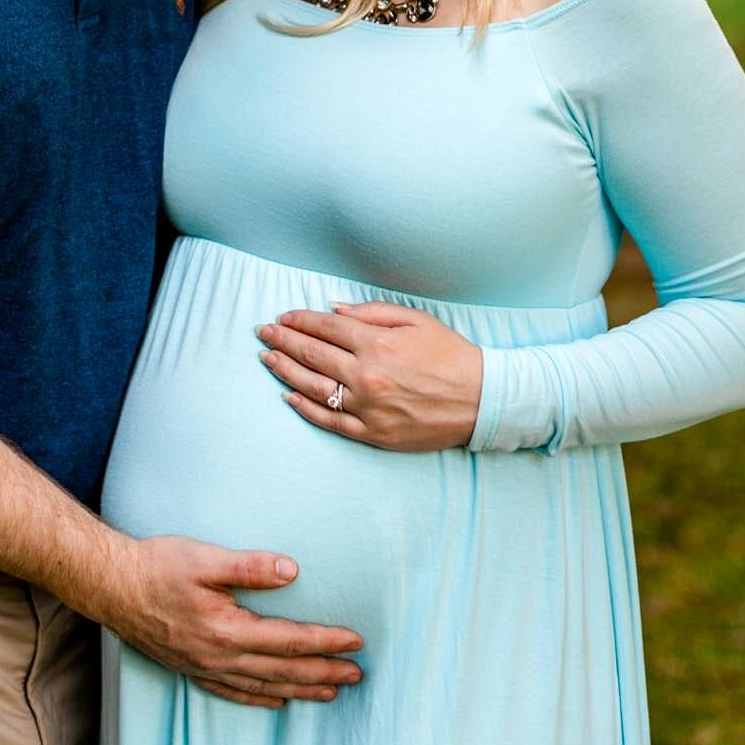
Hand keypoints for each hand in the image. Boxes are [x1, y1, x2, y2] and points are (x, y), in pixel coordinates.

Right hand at [99, 534, 363, 709]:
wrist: (111, 586)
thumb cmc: (157, 566)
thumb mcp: (205, 558)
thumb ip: (250, 567)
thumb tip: (293, 571)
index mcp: (227, 631)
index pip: (289, 640)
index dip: (325, 641)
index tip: (356, 641)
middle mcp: (219, 657)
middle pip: (283, 671)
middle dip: (324, 672)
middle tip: (359, 675)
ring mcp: (203, 668)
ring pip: (263, 687)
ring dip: (300, 690)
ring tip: (332, 692)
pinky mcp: (190, 668)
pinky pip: (233, 693)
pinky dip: (260, 699)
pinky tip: (277, 701)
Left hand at [257, 302, 482, 451]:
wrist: (482, 399)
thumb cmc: (451, 355)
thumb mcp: (416, 320)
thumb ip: (371, 313)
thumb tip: (332, 311)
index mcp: (377, 343)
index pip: (324, 328)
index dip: (299, 320)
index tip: (282, 317)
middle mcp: (367, 375)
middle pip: (312, 355)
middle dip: (283, 341)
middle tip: (262, 332)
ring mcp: (368, 407)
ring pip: (314, 387)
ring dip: (286, 371)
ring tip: (267, 359)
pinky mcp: (374, 433)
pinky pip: (331, 421)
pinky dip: (306, 408)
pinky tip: (289, 396)